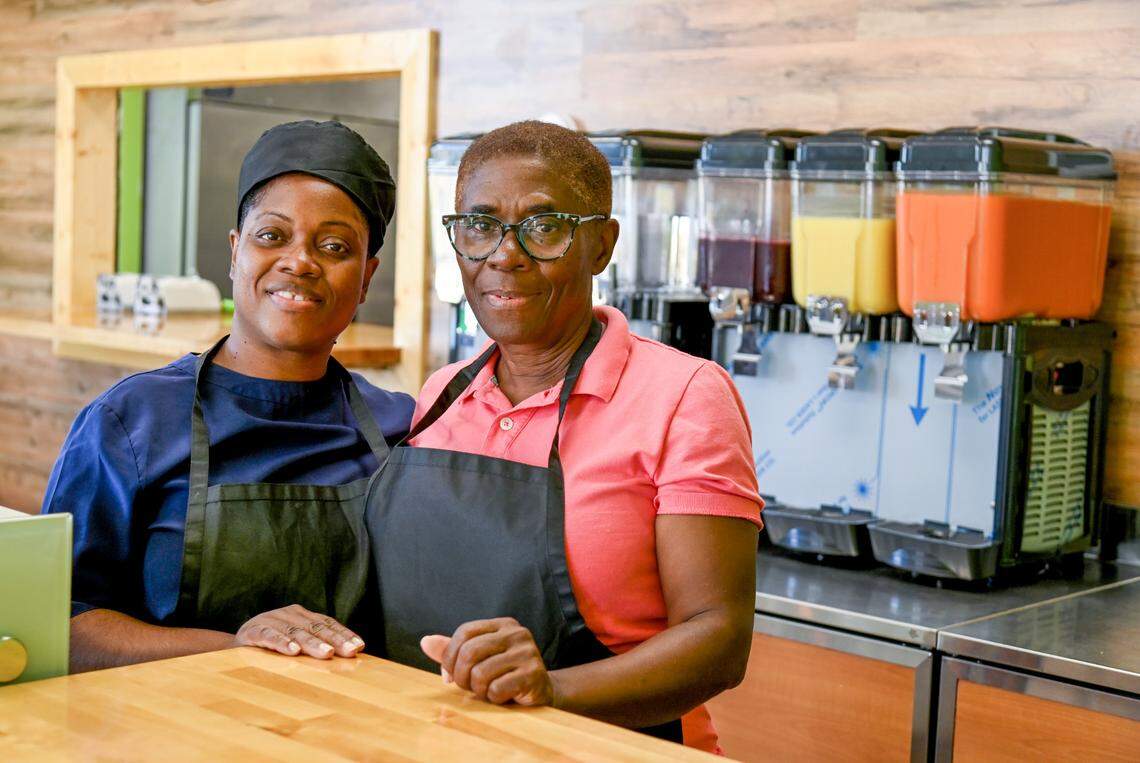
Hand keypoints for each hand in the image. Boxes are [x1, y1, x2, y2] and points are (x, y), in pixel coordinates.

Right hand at [234, 604, 363, 658]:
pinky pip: (270, 636)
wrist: (235, 646)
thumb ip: (315, 647)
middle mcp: (289, 614)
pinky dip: (282, 642)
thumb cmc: (271, 647)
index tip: (359, 647)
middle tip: (350, 651)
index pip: (327, 624)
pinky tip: (293, 651)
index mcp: (302, 616)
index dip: (344, 634)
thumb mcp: (295, 644)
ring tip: (327, 653)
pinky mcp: (253, 631)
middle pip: (316, 627)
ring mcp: (271, 620)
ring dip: (313, 643)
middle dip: (335, 640)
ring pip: (296, 632)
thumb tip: (347, 657)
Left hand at [420, 617, 554, 706]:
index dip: (449, 655)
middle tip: (468, 687)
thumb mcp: (478, 659)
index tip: (449, 674)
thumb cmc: (504, 674)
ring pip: (481, 673)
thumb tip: (425, 642)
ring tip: (488, 691)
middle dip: (461, 676)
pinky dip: (493, 698)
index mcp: (503, 625)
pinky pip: (496, 689)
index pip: (464, 632)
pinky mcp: (533, 674)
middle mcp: (517, 634)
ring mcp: (527, 653)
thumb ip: (453, 650)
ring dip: (478, 690)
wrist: (540, 693)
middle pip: (470, 652)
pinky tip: (503, 696)